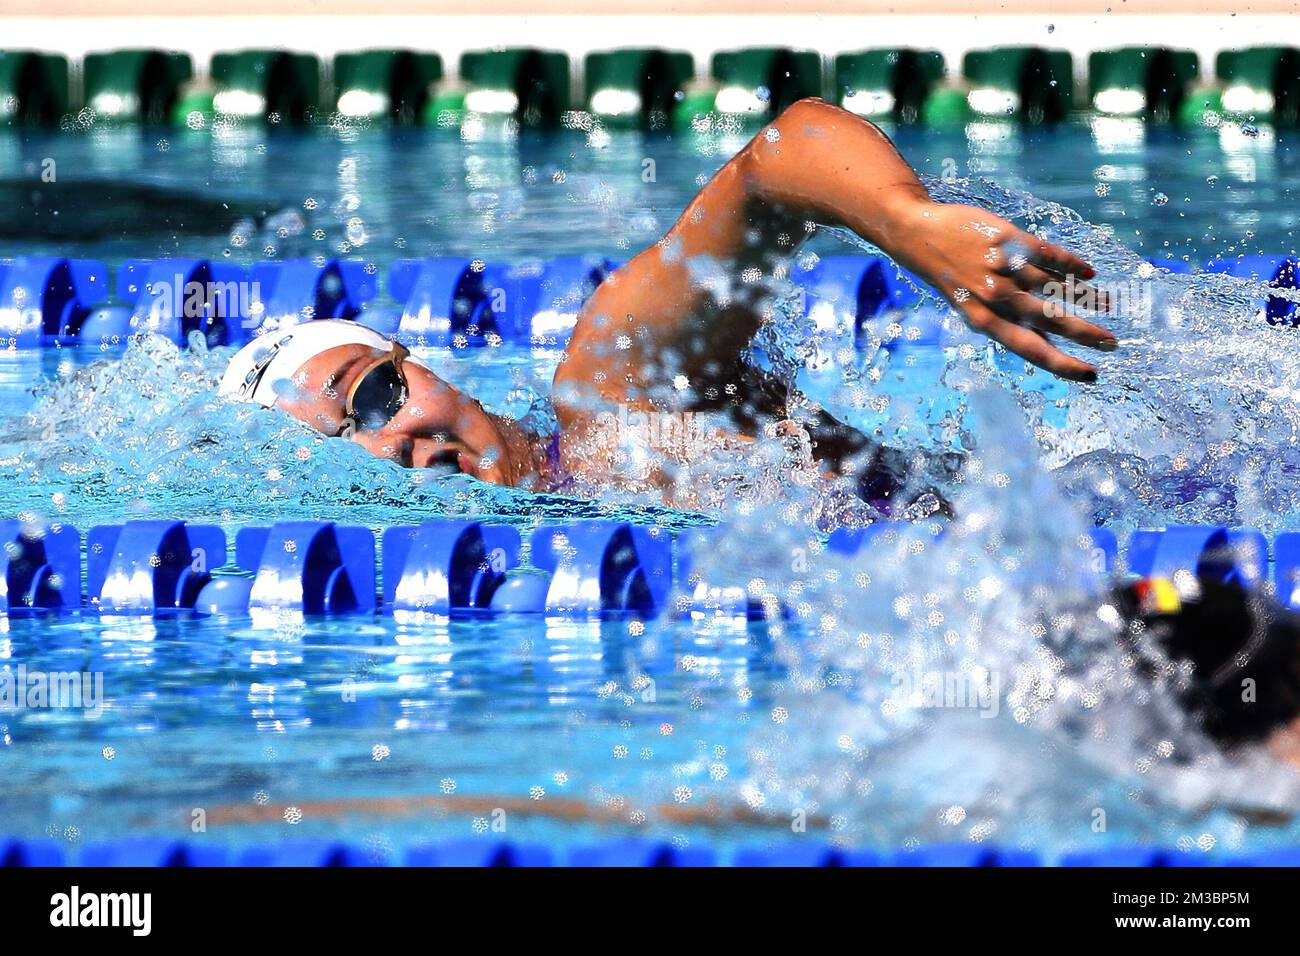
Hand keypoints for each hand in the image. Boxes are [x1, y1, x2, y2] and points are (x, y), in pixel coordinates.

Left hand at [896, 202, 1115, 381]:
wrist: (919, 235)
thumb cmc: (951, 279)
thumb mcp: (972, 308)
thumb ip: (1007, 323)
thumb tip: (1046, 343)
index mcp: (983, 321)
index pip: (1029, 349)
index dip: (1061, 364)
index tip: (1090, 375)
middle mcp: (995, 297)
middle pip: (1049, 321)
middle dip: (1085, 334)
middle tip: (1112, 343)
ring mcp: (1003, 267)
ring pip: (1054, 287)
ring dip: (1085, 298)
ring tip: (1106, 304)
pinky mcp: (1009, 239)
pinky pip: (1049, 255)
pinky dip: (1071, 265)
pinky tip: (1089, 273)